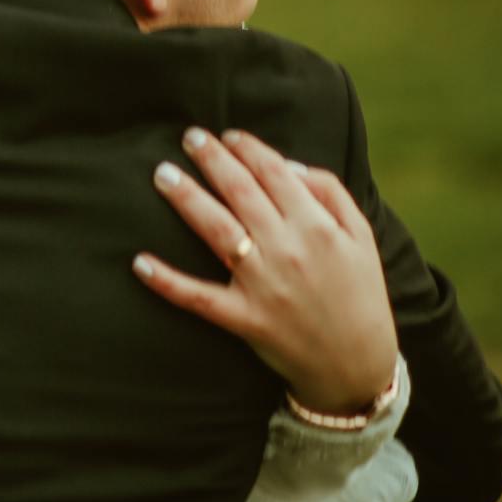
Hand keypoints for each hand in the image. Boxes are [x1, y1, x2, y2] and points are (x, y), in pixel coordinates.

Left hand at [133, 128, 397, 415]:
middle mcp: (289, 250)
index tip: (227, 135)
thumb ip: (330, 193)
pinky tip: (139, 262)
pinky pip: (199, 297)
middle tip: (189, 136)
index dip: (248, 149)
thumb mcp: (361, 238)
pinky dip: (168, 281)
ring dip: (187, 199)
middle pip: (241, 193)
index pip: (275, 174)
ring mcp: (264, 285)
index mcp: (318, 228)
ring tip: (163, 174)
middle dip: (212, 160)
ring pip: (217, 230)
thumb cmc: (359, 294)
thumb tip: (288, 163)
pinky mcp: (245, 318)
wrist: (358, 366)